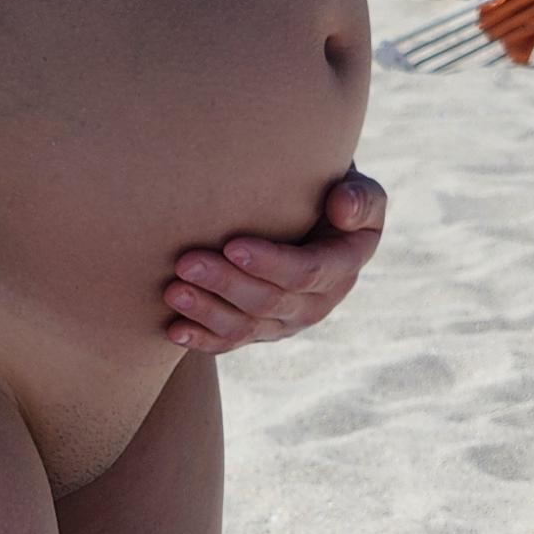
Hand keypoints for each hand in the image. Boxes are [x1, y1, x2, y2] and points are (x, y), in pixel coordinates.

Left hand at [162, 166, 386, 351]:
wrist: (310, 217)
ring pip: (245, 326)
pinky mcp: (260, 331)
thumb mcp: (359, 190)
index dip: (269, 263)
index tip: (232, 245)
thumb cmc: (330, 193)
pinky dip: (201, 339)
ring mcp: (285, 322)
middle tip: (186, 262)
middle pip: (268, 302)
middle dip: (226, 284)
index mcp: (342, 267)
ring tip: (173, 290)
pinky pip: (231, 342)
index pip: (305, 272)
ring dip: (207, 311)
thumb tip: (342, 207)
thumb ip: (360, 199)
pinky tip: (174, 330)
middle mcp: (316, 303)